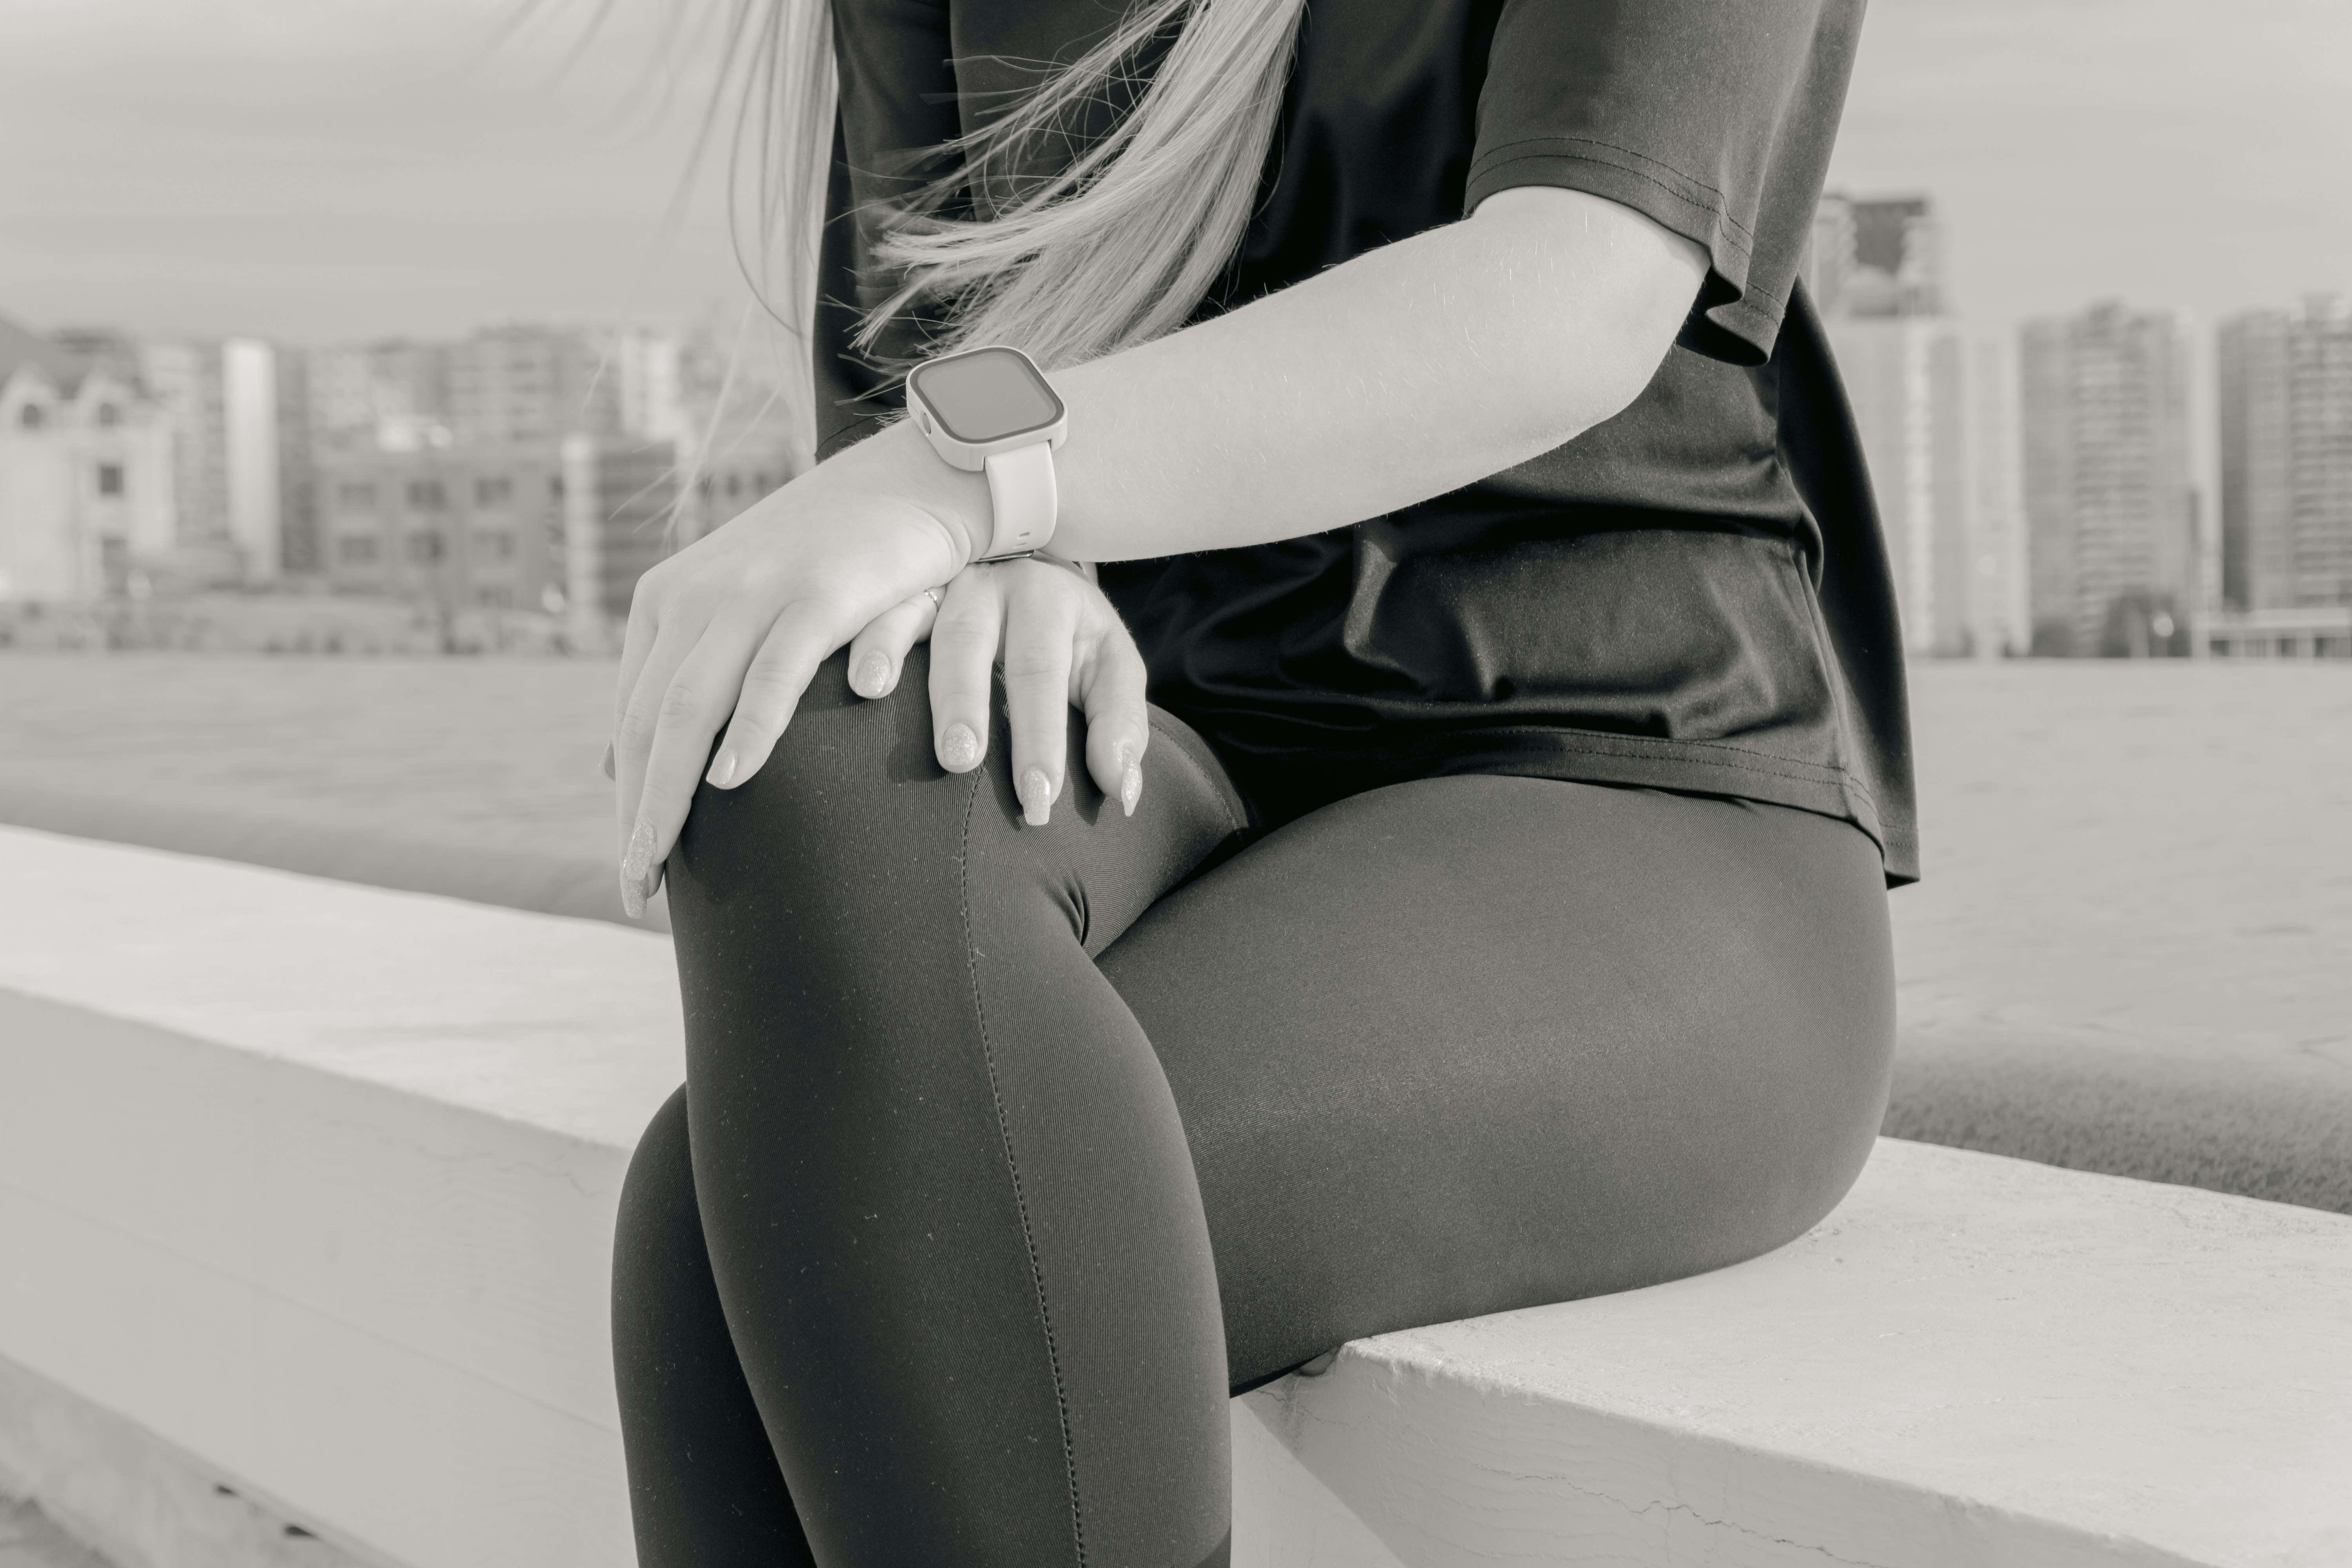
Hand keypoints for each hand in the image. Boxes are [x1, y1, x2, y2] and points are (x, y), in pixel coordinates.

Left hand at [609, 437, 978, 917]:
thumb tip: (617, 764)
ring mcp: (755, 591)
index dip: (629, 798)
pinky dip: (747, 730)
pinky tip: (732, 781)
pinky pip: (771, 674)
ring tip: (663, 862)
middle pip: (648, 723)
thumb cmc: (832, 560)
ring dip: (671, 792)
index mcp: (668, 602)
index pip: (632, 717)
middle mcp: (695, 595)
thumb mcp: (740, 611)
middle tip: (637, 889)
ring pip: (689, 706)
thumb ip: (686, 677)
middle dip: (638, 813)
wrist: (913, 483)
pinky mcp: (818, 592)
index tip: (635, 867)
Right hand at [844, 555, 1147, 828]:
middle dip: (965, 701)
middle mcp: (993, 582)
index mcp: (1052, 600)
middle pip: (974, 639)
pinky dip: (855, 635)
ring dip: (890, 650)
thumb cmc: (1071, 638)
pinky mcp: (898, 584)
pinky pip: (870, 605)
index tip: (1037, 799)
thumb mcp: (1110, 668)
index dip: (1041, 738)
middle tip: (960, 761)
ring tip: (872, 693)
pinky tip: (841, 671)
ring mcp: (940, 579)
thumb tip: (1121, 791)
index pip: (1043, 673)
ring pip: (914, 611)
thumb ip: (1120, 726)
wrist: (1033, 563)